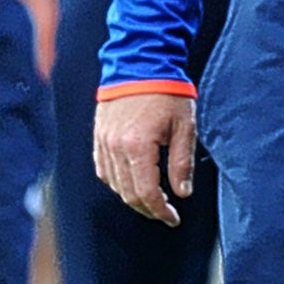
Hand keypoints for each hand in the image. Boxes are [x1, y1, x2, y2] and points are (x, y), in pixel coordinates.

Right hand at [94, 92, 195, 226]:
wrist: (141, 65)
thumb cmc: (169, 94)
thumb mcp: (185, 127)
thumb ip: (181, 163)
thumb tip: (182, 193)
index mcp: (137, 147)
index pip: (146, 193)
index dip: (160, 210)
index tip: (173, 219)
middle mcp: (115, 149)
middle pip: (128, 193)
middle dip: (148, 208)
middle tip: (166, 214)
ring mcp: (103, 144)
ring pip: (114, 185)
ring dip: (133, 198)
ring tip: (154, 201)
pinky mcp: (98, 139)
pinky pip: (104, 171)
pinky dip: (118, 183)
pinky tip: (133, 184)